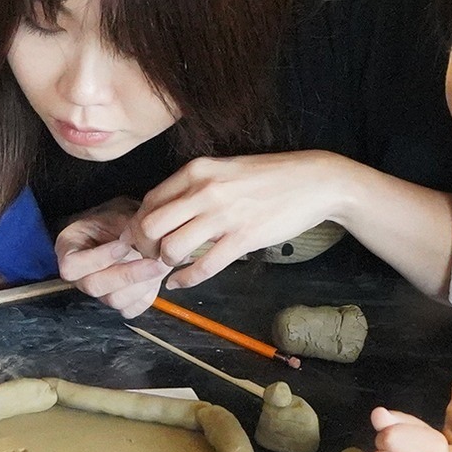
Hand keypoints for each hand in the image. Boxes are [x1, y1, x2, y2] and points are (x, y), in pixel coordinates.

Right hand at [54, 199, 170, 317]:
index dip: (98, 259)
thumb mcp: (117, 211)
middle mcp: (79, 275)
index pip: (72, 266)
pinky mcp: (117, 301)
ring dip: (141, 285)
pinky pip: (130, 309)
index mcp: (69, 249)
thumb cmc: (114, 218)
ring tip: (160, 266)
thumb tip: (143, 240)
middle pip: (95, 286)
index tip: (123, 245)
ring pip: (114, 301)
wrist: (122, 229)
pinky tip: (155, 278)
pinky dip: (146, 296)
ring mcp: (98, 291)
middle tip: (155, 262)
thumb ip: (126, 225)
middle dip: (128, 275)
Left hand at [132, 152, 340, 288]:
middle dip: (144, 247)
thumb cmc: (267, 176)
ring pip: (172, 248)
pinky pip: (203, 266)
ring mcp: (223, 215)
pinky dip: (186, 279)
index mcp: (196, 170)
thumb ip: (194, 186)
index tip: (142, 237)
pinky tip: (180, 282)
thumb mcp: (223, 168)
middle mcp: (204, 190)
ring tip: (171, 266)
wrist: (312, 181)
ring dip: (165, 263)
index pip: (149, 201)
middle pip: (150, 226)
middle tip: (152, 255)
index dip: (139, 224)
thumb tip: (166, 209)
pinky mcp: (243, 238)